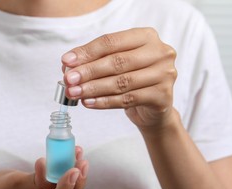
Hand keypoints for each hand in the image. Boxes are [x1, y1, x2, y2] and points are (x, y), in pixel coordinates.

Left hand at [61, 28, 177, 129]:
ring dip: (93, 88)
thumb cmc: (132, 80)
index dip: (87, 52)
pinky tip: (88, 103)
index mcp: (146, 36)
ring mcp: (164, 74)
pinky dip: (104, 102)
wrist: (153, 108)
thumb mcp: (115, 65)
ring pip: (122, 82)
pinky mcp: (162, 96)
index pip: (112, 42)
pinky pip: (127, 99)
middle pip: (117, 62)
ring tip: (74, 93)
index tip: (66, 61)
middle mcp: (160, 52)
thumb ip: (94, 61)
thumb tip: (68, 65)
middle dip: (89, 71)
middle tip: (69, 80)